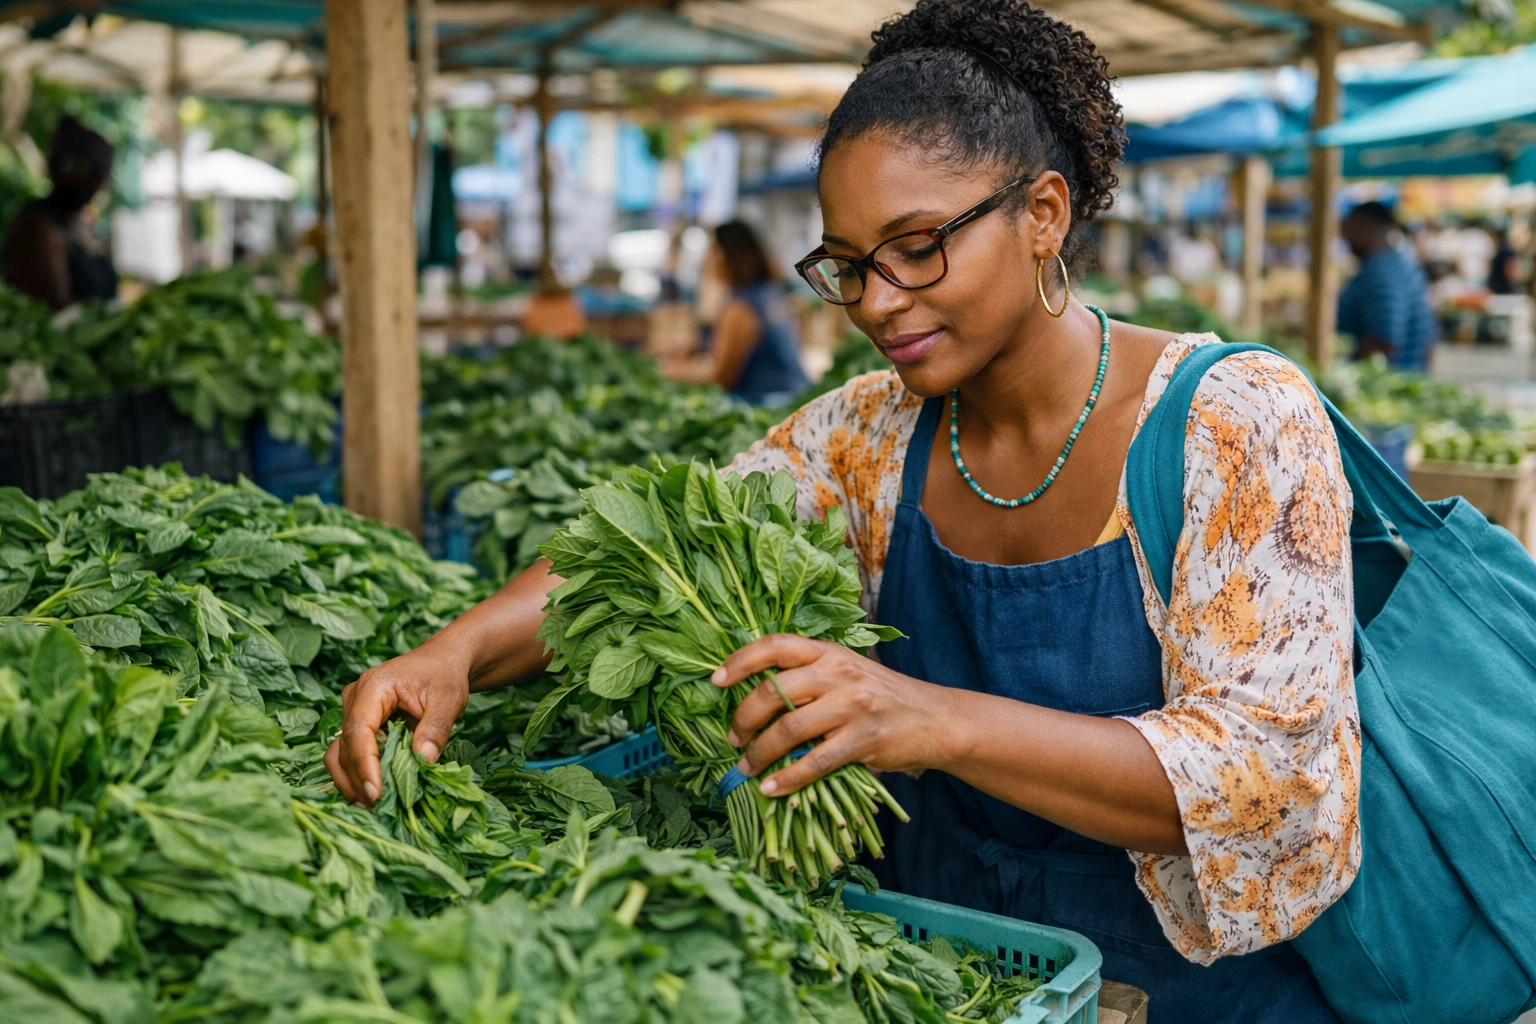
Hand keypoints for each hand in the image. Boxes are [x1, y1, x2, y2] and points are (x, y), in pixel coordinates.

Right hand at [324, 641, 472, 806]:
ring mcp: (353, 711)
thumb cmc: (444, 676)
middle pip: (345, 746)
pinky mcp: (358, 724)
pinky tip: (373, 793)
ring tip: (373, 806)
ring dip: (352, 781)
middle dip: (358, 779)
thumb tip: (423, 761)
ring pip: (339, 753)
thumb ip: (436, 729)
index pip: (359, 730)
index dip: (365, 764)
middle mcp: (355, 698)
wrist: (441, 662)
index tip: (376, 792)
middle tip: (379, 807)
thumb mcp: (448, 700)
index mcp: (374, 686)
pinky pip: (349, 752)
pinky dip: (358, 774)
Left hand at [711, 634, 957, 796]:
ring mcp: (851, 706)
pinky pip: (814, 762)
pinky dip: (787, 780)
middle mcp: (837, 673)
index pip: (775, 646)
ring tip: (747, 768)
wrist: (934, 719)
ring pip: (788, 729)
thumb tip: (755, 699)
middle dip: (743, 719)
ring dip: (759, 753)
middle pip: (773, 691)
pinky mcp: (863, 739)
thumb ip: (808, 677)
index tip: (716, 681)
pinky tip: (771, 789)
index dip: (740, 661)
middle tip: (733, 738)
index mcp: (828, 652)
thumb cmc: (880, 697)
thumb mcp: (846, 672)